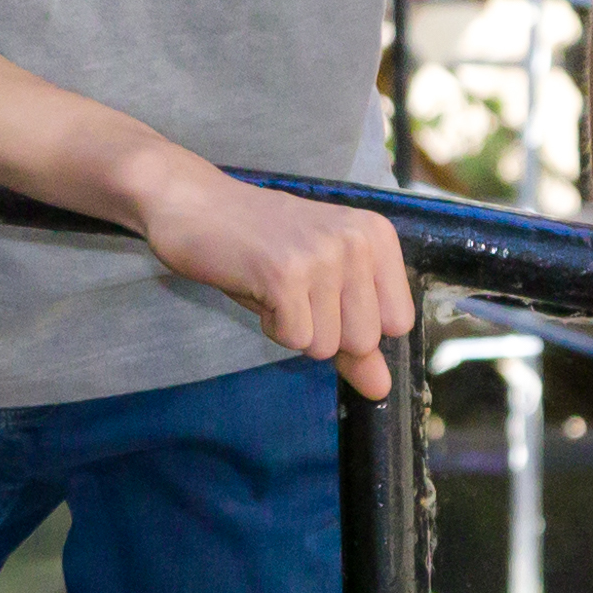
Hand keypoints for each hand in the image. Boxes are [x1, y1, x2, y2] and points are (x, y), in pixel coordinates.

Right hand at [129, 156, 414, 397]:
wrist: (194, 203)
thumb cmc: (258, 245)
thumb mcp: (318, 286)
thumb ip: (354, 338)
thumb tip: (381, 389)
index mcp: (376, 236)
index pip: (398, 323)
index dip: (355, 325)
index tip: (323, 292)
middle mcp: (357, 241)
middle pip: (364, 340)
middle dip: (322, 331)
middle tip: (292, 288)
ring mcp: (322, 255)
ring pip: (326, 346)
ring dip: (292, 328)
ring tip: (272, 285)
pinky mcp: (285, 274)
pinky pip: (293, 339)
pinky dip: (269, 325)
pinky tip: (256, 286)